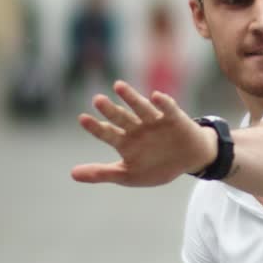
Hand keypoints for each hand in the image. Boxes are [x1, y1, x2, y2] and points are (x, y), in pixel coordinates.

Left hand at [70, 80, 216, 186]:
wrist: (189, 160)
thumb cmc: (158, 167)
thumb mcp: (129, 175)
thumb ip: (102, 173)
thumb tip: (72, 174)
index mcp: (125, 141)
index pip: (107, 132)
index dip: (95, 127)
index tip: (82, 118)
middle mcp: (137, 128)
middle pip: (121, 117)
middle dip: (110, 110)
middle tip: (97, 100)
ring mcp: (155, 121)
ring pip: (140, 108)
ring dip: (131, 98)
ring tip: (118, 86)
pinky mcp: (174, 118)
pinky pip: (168, 109)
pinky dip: (162, 103)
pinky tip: (155, 96)